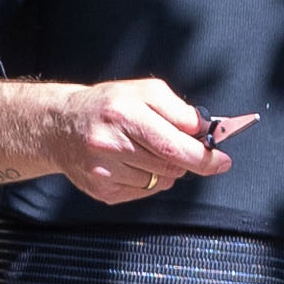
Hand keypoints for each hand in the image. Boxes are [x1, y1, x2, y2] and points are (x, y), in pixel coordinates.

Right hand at [55, 77, 238, 205]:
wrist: (60, 125)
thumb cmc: (107, 105)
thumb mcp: (144, 91)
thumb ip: (178, 109)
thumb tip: (205, 131)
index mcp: (124, 112)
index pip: (174, 145)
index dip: (204, 155)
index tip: (222, 160)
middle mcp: (110, 143)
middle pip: (170, 166)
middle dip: (188, 161)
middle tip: (188, 151)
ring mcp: (103, 170)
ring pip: (159, 182)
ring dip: (165, 170)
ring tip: (145, 151)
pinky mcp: (100, 190)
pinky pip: (142, 192)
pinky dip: (147, 181)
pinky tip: (132, 164)